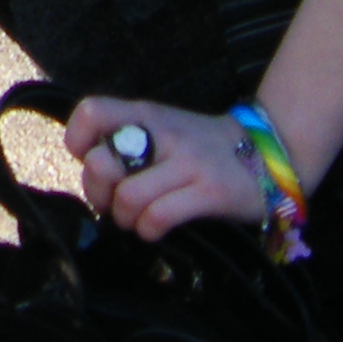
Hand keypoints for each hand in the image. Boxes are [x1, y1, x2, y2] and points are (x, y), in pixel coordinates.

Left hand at [62, 98, 264, 241]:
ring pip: (128, 196)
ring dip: (124, 219)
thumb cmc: (200, 148)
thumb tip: (90, 173)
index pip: (92, 111)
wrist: (264, 155)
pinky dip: (147, 230)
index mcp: (145, 114)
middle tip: (110, 205)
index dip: (78, 140)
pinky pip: (159, 216)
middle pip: (101, 163)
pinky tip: (154, 230)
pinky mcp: (209, 192)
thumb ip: (127, 142)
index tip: (88, 161)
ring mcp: (187, 162)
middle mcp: (163, 134)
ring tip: (134, 221)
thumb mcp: (162, 130)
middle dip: (98, 193)